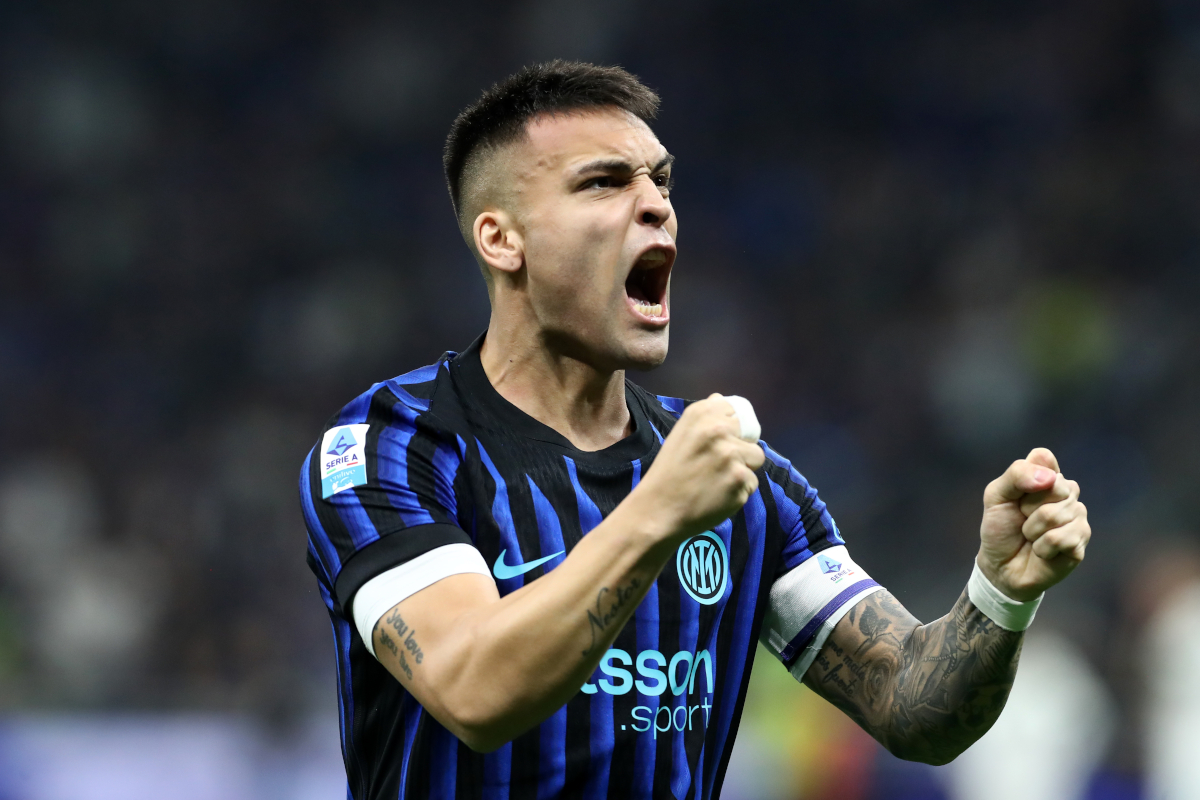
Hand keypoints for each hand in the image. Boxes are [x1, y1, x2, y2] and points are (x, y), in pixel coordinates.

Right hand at [633, 394, 765, 542]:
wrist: (658, 510)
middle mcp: (718, 429)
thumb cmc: (669, 472)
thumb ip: (705, 417)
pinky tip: (719, 496)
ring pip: (756, 459)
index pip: (738, 411)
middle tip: (718, 465)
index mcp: (701, 413)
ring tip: (719, 481)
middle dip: (740, 449)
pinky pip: (752, 483)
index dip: (733, 429)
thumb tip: (724, 400)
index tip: (719, 444)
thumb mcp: (681, 433)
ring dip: (743, 470)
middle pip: (751, 435)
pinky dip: (739, 491)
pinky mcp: (741, 480)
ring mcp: (732, 455)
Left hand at [977, 448, 1089, 600]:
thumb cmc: (1001, 528)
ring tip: (1031, 536)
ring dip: (1032, 530)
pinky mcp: (1081, 541)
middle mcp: (1067, 492)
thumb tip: (1050, 477)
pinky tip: (1042, 551)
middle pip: (1054, 486)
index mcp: (1047, 476)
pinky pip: (1061, 538)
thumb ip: (1016, 475)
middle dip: (1027, 507)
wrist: (1001, 565)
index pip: (1044, 458)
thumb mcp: (996, 495)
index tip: (1015, 494)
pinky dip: (1042, 547)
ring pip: (1055, 514)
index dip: (1025, 477)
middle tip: (1023, 518)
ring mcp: (1078, 516)